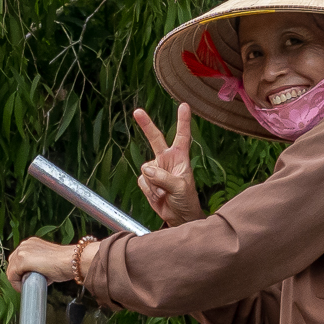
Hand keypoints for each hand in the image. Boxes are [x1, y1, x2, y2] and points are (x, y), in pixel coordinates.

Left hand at [3, 236, 85, 285]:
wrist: (71, 261)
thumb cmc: (65, 263)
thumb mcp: (48, 261)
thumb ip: (39, 266)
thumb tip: (35, 277)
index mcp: (31, 243)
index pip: (18, 258)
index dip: (20, 271)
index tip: (27, 279)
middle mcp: (25, 244)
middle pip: (12, 263)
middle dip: (17, 275)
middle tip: (26, 284)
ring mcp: (22, 251)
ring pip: (11, 269)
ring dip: (16, 280)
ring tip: (26, 287)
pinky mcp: (22, 260)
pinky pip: (12, 275)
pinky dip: (15, 284)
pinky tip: (23, 288)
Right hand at [132, 103, 201, 225]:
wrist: (178, 217)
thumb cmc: (186, 200)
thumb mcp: (180, 188)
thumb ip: (163, 177)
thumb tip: (146, 169)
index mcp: (180, 158)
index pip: (182, 136)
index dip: (183, 121)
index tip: (184, 105)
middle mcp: (167, 160)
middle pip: (155, 139)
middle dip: (146, 125)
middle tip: (137, 111)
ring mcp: (156, 170)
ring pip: (146, 169)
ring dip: (153, 183)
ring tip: (164, 193)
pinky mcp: (147, 181)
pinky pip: (142, 181)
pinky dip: (148, 190)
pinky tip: (158, 197)